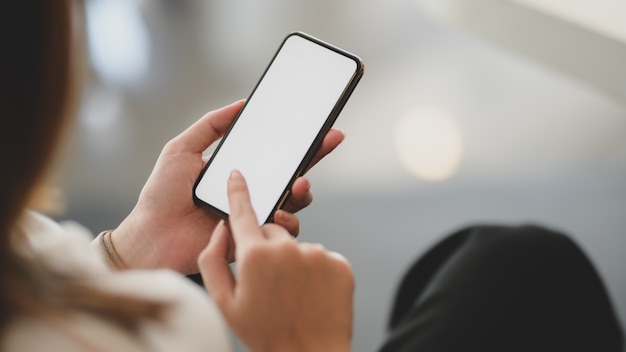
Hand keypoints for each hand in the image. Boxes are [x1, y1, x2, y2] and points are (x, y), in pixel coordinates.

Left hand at [111, 101, 344, 273]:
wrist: (152, 236)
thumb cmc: (162, 195)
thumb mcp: (181, 149)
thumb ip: (210, 125)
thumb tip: (241, 104)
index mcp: (239, 171)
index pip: (275, 154)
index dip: (299, 141)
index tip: (318, 126)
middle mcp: (251, 192)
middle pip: (292, 175)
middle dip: (314, 158)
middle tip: (328, 141)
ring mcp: (254, 216)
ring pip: (294, 203)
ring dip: (303, 191)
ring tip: (299, 184)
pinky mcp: (253, 239)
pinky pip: (281, 232)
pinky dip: (286, 222)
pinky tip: (276, 213)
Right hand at [199, 170, 353, 351]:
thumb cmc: (263, 332)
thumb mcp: (223, 302)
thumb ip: (212, 259)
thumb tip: (221, 228)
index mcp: (255, 255)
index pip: (243, 212)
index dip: (238, 192)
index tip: (237, 174)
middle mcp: (288, 248)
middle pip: (271, 230)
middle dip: (266, 247)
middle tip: (266, 280)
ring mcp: (317, 254)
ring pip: (297, 246)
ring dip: (292, 262)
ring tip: (291, 294)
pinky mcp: (339, 263)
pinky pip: (321, 257)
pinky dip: (314, 271)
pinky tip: (310, 295)